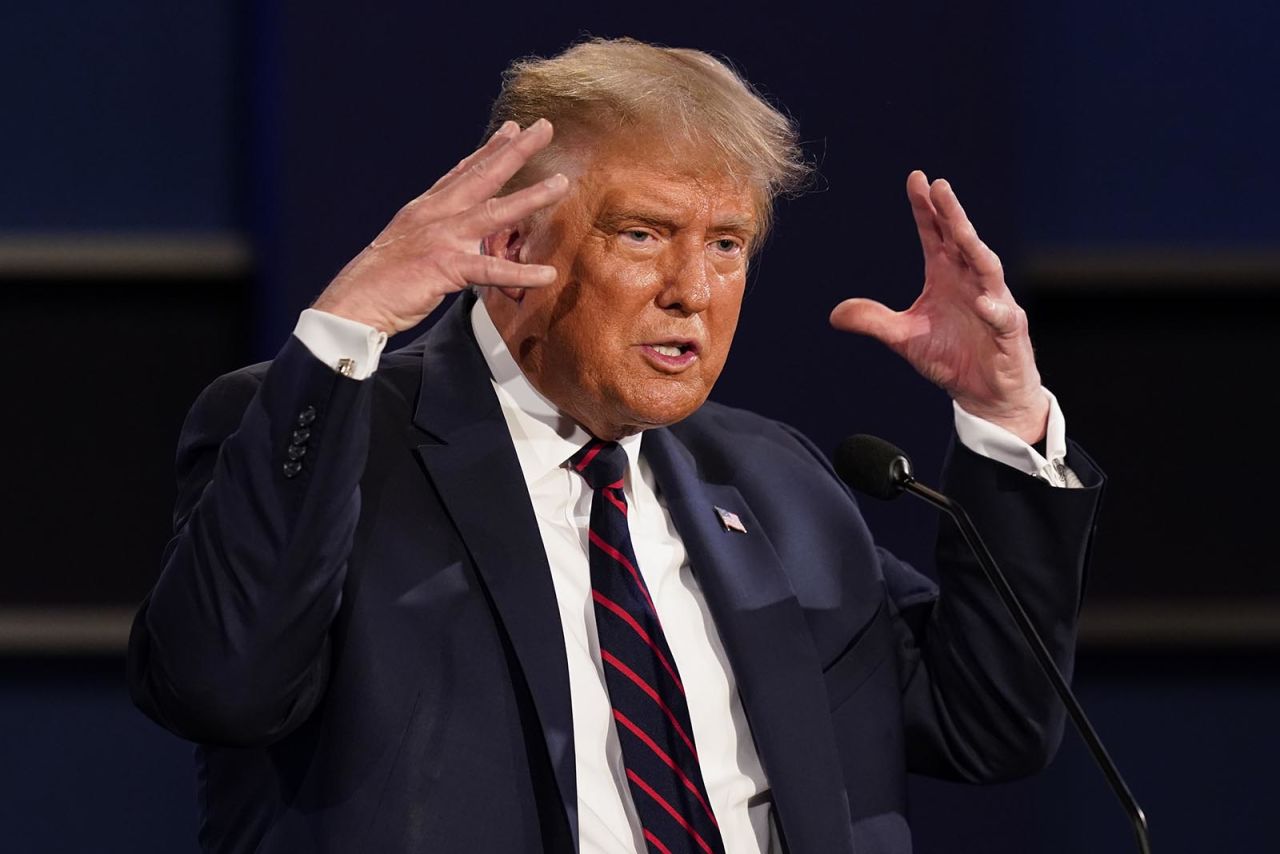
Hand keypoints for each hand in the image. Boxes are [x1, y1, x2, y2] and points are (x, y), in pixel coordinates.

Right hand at [312, 119, 569, 334]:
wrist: (354, 302)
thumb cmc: (380, 281)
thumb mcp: (408, 246)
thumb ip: (433, 235)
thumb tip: (455, 238)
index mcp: (425, 209)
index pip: (463, 173)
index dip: (489, 150)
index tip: (512, 129)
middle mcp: (435, 215)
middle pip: (482, 176)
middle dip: (515, 151)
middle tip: (544, 128)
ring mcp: (441, 238)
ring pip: (494, 212)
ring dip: (530, 197)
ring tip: (561, 184)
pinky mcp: (445, 267)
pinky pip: (491, 270)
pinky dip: (520, 273)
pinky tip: (546, 273)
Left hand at [829, 170, 1047, 443]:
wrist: (985, 394)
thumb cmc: (951, 358)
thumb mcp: (904, 338)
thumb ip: (874, 321)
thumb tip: (835, 313)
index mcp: (947, 276)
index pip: (935, 235)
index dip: (926, 209)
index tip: (916, 179)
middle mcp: (972, 282)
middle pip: (962, 240)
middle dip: (951, 214)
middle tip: (939, 186)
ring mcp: (994, 304)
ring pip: (987, 267)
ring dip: (975, 246)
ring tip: (961, 227)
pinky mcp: (1009, 333)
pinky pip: (1002, 317)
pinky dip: (993, 309)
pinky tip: (982, 301)